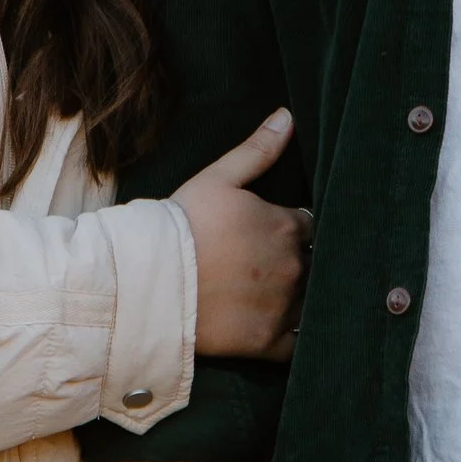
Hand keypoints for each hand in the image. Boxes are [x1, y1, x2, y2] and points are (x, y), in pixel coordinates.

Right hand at [173, 112, 308, 360]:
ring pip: (309, 304)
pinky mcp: (267, 341)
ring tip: (272, 298)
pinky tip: (280, 331)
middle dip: (298, 264)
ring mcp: (282, 306)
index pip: (311, 226)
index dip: (295, 229)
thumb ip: (257, 150)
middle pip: (313, 265)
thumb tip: (288, 116)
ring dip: (299, 300)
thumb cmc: (180, 224)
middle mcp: (293, 266)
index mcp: (287, 225)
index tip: (276, 235)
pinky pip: (296, 345)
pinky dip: (293, 339)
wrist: (147, 279)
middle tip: (269, 268)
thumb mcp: (217, 179)